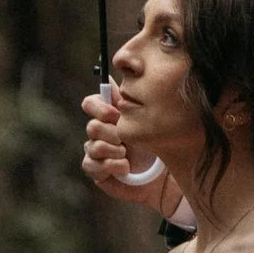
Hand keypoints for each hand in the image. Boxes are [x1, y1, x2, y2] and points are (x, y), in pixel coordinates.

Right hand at [81, 88, 185, 221]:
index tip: (115, 114)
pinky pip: (90, 164)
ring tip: (128, 155)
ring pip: (92, 146)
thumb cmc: (156, 144)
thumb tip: (111, 77)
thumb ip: (129, 101)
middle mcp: (99, 133)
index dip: (99, 108)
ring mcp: (95, 152)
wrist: (163, 175)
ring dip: (114, 150)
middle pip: (92, 126)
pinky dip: (110, 165)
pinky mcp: (96, 171)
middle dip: (112, 133)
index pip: (90, 103)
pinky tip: (125, 168)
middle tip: (126, 140)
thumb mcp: (147, 121)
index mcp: (109, 116)